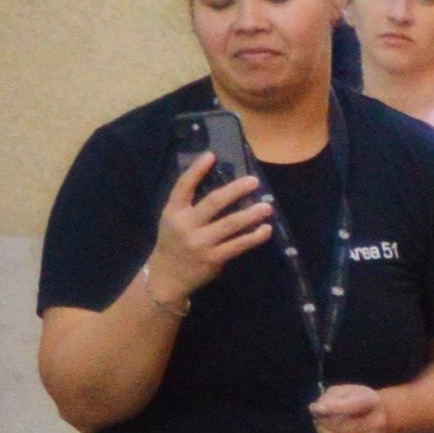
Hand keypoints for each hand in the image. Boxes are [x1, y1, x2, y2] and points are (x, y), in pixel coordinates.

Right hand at [151, 155, 274, 298]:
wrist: (166, 277)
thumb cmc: (174, 243)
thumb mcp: (173, 221)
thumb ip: (189, 206)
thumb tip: (222, 188)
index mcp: (173, 212)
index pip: (183, 186)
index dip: (197, 170)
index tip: (211, 155)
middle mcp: (186, 225)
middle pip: (213, 202)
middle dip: (235, 190)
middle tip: (253, 181)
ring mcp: (200, 242)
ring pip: (230, 224)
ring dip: (251, 214)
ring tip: (267, 206)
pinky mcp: (213, 258)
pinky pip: (238, 245)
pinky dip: (254, 237)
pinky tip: (265, 229)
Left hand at [308, 384, 390, 432]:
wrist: (376, 416)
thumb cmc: (354, 401)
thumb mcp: (342, 392)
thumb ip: (328, 399)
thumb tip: (316, 410)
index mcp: (372, 401)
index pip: (351, 406)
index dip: (331, 408)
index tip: (315, 409)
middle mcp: (378, 422)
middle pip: (342, 426)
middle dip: (324, 423)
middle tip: (318, 419)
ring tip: (323, 429)